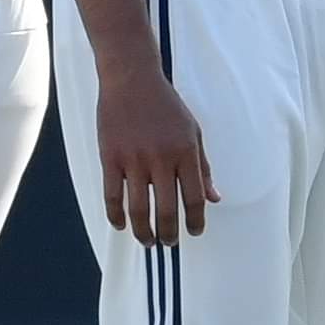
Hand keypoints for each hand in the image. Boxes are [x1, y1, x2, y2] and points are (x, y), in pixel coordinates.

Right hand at [96, 62, 217, 246]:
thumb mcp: (194, 132)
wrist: (132, 81)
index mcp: (186, 152)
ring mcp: (134, 160)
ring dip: (143, 231)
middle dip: (170, 232)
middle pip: (167, 208)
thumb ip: (203, 167)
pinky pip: (112, 196)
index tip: (195, 233)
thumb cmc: (167, 107)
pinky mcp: (110, 158)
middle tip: (169, 243)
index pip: (194, 197)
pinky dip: (116, 215)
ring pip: (138, 209)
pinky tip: (121, 225)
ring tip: (148, 241)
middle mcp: (161, 159)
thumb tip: (214, 198)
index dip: (195, 220)